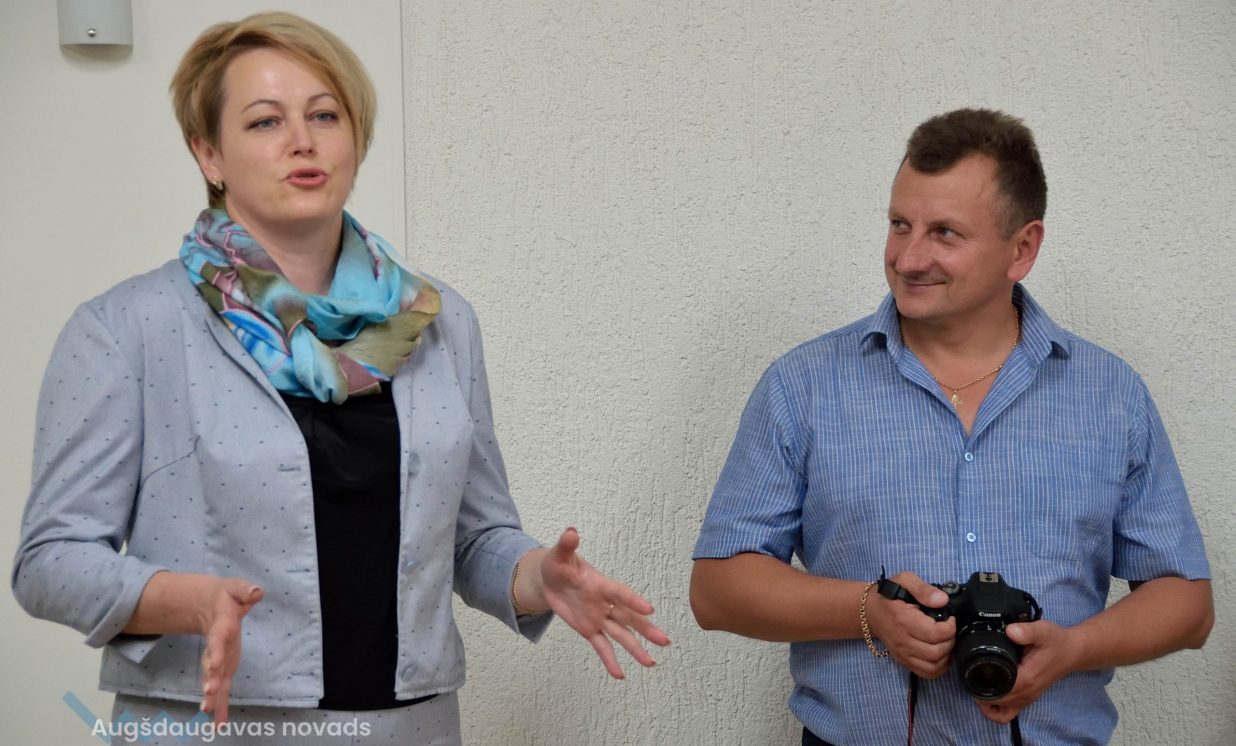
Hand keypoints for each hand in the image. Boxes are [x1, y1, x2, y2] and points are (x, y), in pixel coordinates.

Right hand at [196, 579, 263, 723]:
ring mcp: (218, 660)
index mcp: (221, 629)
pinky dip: (219, 704)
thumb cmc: (228, 597)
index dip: (216, 654)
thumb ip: (245, 590)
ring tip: (209, 714)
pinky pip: (220, 688)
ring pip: (213, 681)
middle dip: (210, 681)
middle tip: (208, 696)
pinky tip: (218, 722)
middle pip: (211, 666)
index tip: (213, 667)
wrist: (210, 605)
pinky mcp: (222, 668)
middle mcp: (216, 648)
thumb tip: (256, 591)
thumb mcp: (237, 588)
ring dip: (212, 697)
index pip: (217, 642)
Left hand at [532, 528, 670, 678]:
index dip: (633, 601)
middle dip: (646, 629)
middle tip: (665, 641)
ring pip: (621, 635)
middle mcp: (604, 603)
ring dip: (636, 648)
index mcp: (600, 584)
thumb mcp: (559, 554)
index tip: (650, 610)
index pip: (620, 594)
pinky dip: (609, 660)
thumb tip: (570, 531)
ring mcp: (598, 618)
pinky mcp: (589, 629)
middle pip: (629, 618)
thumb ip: (567, 545)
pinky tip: (620, 675)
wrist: (550, 580)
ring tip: (651, 663)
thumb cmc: (558, 564)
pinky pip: (601, 646)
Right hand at [865, 571, 954, 678]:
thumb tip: (943, 601)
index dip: (950, 627)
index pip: (935, 634)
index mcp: (904, 620)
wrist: (870, 611)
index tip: (950, 618)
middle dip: (950, 641)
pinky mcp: (903, 661)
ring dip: (946, 655)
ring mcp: (902, 654)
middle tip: (949, 629)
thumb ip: (923, 589)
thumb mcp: (904, 581)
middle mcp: (902, 641)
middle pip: (936, 652)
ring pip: (933, 666)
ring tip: (946, 641)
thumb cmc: (889, 594)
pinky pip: (926, 673)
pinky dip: (939, 667)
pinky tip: (941, 654)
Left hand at [977, 620, 1079, 723]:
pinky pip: (1008, 713)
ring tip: (976, 684)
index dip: (978, 684)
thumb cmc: (1056, 641)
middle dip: (977, 691)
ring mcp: (1027, 698)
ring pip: (1000, 711)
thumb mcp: (1042, 631)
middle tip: (967, 673)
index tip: (968, 671)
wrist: (1072, 652)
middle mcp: (1025, 693)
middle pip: (994, 702)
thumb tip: (1010, 631)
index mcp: (1025, 679)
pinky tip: (990, 694)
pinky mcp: (1028, 698)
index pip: (995, 691)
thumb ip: (1026, 631)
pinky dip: (997, 710)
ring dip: (985, 702)